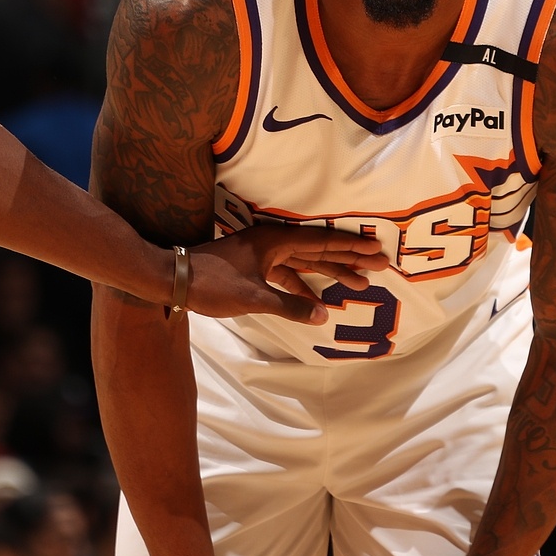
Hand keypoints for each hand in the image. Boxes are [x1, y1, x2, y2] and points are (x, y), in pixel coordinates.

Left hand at [188, 226, 387, 323]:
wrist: (174, 279)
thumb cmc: (212, 284)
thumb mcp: (254, 298)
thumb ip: (291, 306)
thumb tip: (324, 314)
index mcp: (275, 241)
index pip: (322, 242)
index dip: (351, 246)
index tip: (376, 248)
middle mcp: (273, 242)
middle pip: (320, 248)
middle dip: (350, 256)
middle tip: (381, 263)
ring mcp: (264, 254)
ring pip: (306, 261)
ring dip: (332, 270)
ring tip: (361, 280)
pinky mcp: (256, 267)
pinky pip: (290, 273)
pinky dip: (306, 283)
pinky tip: (319, 298)